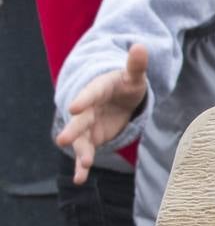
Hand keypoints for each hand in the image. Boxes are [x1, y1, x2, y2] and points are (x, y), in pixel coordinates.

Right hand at [56, 44, 148, 184]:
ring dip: (80, 153)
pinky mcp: (91, 140)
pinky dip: (82, 166)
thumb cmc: (126, 85)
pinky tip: (80, 179)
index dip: (83, 100)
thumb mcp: (134, 76)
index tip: (73, 106)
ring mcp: (87, 125)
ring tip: (82, 167)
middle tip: (63, 140)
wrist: (117, 98)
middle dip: (73, 130)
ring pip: (81, 140)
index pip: (90, 95)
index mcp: (96, 90)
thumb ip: (136, 65)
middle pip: (79, 120)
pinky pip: (86, 154)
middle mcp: (87, 109)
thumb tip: (140, 45)